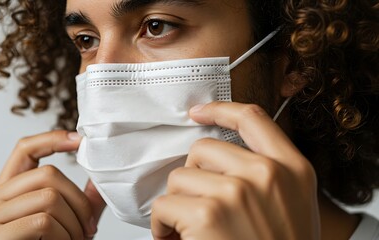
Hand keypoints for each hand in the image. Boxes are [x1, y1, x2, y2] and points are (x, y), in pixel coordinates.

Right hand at [0, 130, 105, 239]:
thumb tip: (101, 181)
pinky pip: (43, 221)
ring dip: (74, 223)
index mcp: (4, 191)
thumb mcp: (62, 223)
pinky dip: (63, 236)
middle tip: (89, 227)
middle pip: (48, 174)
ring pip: (49, 197)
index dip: (53, 139)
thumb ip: (78, 202)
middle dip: (79, 201)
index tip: (81, 140)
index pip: (24, 149)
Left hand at [151, 102, 319, 239]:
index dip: (220, 109)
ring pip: (179, 176)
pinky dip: (161, 224)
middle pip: (203, 149)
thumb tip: (221, 162)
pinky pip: (164, 204)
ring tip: (186, 227)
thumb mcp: (291, 205)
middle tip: (196, 204)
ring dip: (176, 203)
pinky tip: (173, 238)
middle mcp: (266, 174)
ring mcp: (236, 191)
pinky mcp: (208, 213)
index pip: (252, 118)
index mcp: (291, 168)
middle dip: (192, 176)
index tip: (198, 112)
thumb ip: (267, 175)